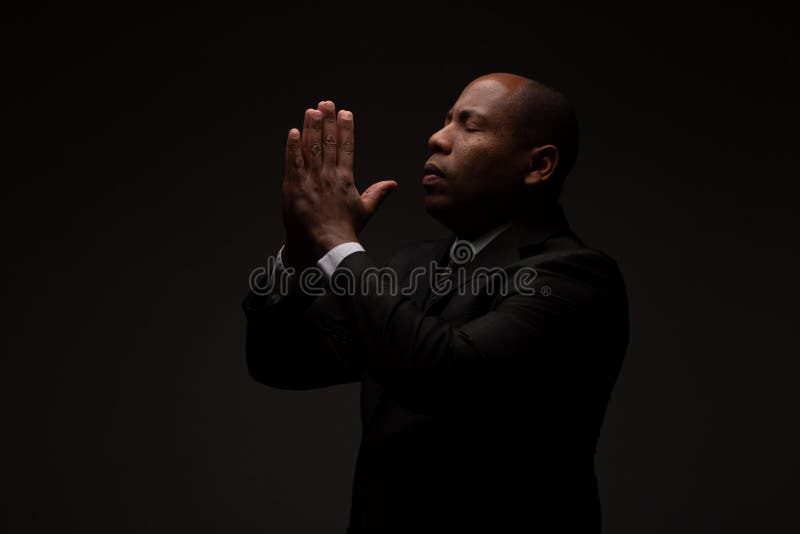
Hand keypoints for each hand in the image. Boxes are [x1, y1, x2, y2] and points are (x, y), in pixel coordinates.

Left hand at [281, 100, 397, 265]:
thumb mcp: (365, 210)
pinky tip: (293, 132)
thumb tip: (393, 184)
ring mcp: (311, 181)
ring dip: (311, 128)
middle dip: (328, 121)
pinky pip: (293, 163)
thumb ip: (378, 193)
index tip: (345, 113)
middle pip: (328, 143)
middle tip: (327, 103)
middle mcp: (329, 176)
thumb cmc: (346, 229)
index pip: (346, 148)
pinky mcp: (295, 187)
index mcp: (345, 179)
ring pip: (311, 149)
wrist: (326, 243)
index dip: (346, 129)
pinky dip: (293, 147)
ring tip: (312, 110)